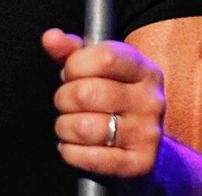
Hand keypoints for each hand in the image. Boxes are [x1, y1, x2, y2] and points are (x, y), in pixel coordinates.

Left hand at [42, 28, 165, 179]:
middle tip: (67, 102)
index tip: (70, 73)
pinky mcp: (139, 163)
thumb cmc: (112, 99)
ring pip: (84, 127)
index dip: (75, 65)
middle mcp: (151, 100)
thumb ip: (71, 51)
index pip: (105, 57)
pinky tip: (73, 146)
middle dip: (63, 98)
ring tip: (69, 124)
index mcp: (144, 70)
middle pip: (87, 93)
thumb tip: (51, 37)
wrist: (142, 147)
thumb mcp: (96, 69)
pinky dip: (70, 152)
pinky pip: (90, 157)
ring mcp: (147, 133)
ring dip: (64, 127)